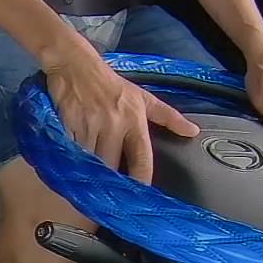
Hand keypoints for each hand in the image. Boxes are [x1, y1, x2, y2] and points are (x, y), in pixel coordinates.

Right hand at [43, 38, 198, 184]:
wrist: (77, 66)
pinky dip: (72, 161)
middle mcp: (114, 125)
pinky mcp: (69, 126)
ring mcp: (90, 126)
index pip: (141, 158)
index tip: (139, 196)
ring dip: (89, 173)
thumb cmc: (112, 85)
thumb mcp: (143, 97)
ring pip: (90, 161)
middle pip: (112, 165)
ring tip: (88, 184)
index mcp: (134, 121)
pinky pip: (71, 152)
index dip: (141, 180)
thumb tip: (193, 131)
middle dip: (109, 179)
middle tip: (108, 193)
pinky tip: (71, 169)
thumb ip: (168, 117)